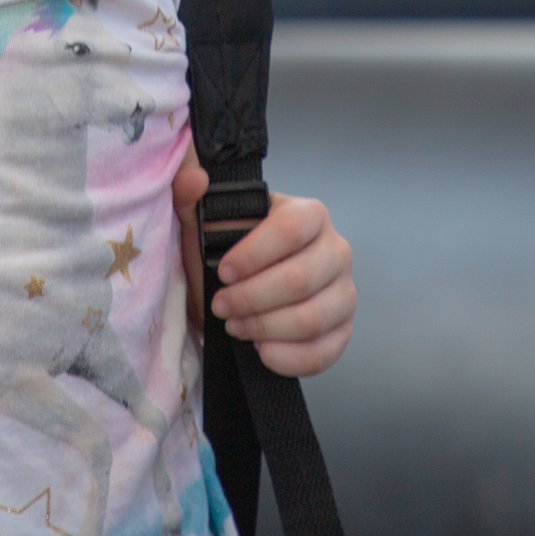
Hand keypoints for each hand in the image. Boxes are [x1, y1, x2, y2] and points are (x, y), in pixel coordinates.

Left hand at [174, 159, 353, 378]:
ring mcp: (344, 291)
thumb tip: (192, 178)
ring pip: (311, 318)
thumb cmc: (228, 256)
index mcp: (309, 214)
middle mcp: (336, 250)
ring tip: (236, 326)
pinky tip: (260, 349)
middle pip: (300, 279)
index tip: (222, 272)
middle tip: (221, 306)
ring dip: (264, 328)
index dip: (253, 255)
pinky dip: (286, 357)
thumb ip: (189, 197)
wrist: (244, 292)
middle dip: (251, 299)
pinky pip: (323, 351)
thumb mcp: (202, 226)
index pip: (292, 229)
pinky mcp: (343, 329)